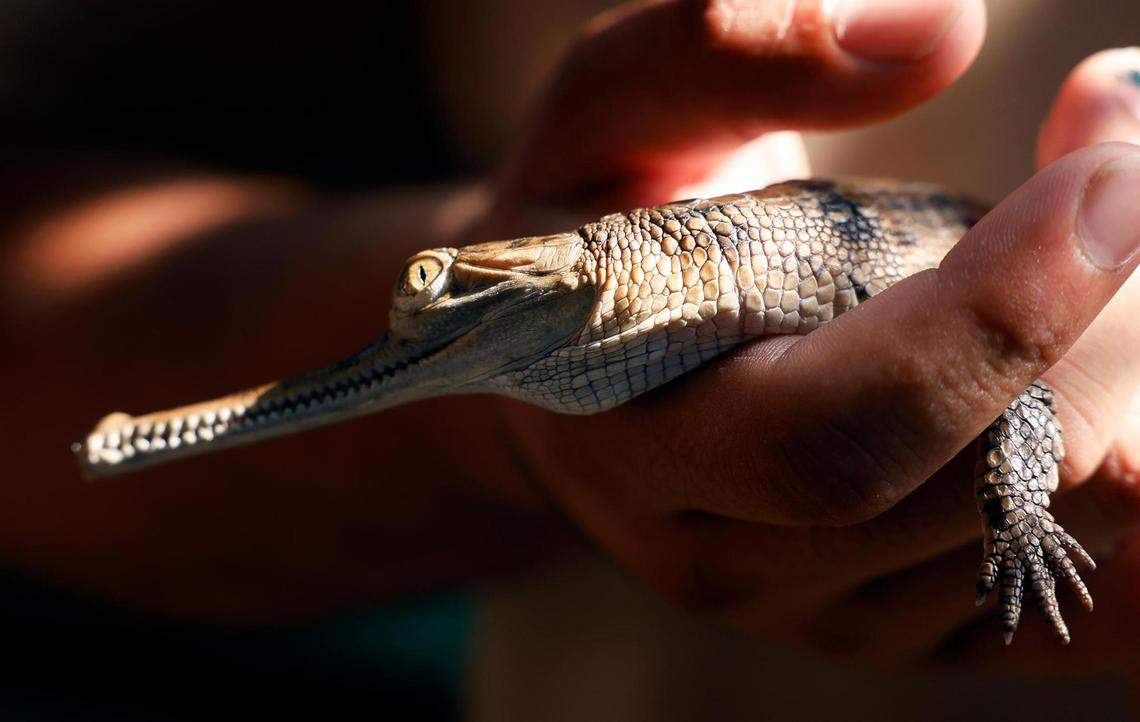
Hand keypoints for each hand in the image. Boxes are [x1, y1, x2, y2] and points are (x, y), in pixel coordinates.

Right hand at [480, 2, 1139, 671]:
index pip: (836, 444)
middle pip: (999, 486)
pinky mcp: (928, 637)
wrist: (599, 380)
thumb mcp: (608, 112)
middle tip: (1114, 161)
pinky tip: (1104, 356)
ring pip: (1084, 525)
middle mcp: (741, 567)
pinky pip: (1116, 598)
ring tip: (1095, 234)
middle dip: (1113, 314)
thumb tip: (939, 34)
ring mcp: (844, 620)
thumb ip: (725, 52)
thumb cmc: (602, 225)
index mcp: (636, 453)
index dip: (995, 321)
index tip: (1105, 170)